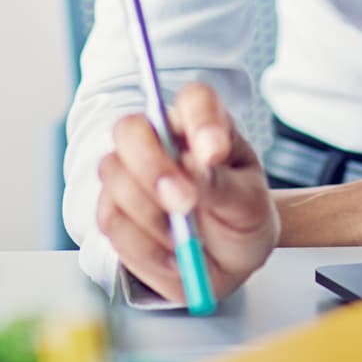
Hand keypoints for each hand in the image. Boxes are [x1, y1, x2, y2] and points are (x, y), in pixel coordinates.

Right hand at [94, 82, 279, 304]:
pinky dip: (144, 246)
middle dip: (151, 166)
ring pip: (113, 175)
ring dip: (151, 215)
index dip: (199, 119)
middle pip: (131, 129)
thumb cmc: (242, 221)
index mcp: (202, 126)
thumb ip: (223, 186)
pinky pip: (111, 220)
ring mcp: (129, 173)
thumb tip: (192, 169)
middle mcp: (159, 141)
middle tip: (184, 202)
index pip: (194, 100)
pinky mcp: (114, 210)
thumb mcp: (249, 207)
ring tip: (186, 240)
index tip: (213, 153)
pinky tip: (172, 256)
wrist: (227, 261)